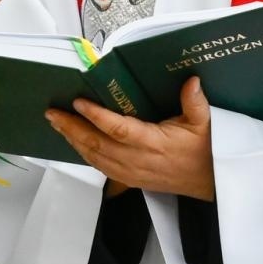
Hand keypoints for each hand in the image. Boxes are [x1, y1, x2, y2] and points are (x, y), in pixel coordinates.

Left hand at [46, 77, 214, 199]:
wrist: (210, 182)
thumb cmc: (205, 151)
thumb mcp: (205, 123)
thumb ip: (195, 102)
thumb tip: (191, 81)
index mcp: (154, 144)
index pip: (119, 129)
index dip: (96, 116)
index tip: (79, 102)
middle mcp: (138, 160)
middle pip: (97, 144)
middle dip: (72, 127)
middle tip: (53, 112)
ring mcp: (131, 172)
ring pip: (94, 157)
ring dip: (73, 140)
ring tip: (56, 123)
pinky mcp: (129, 179)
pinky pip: (100, 167)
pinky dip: (83, 153)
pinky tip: (73, 141)